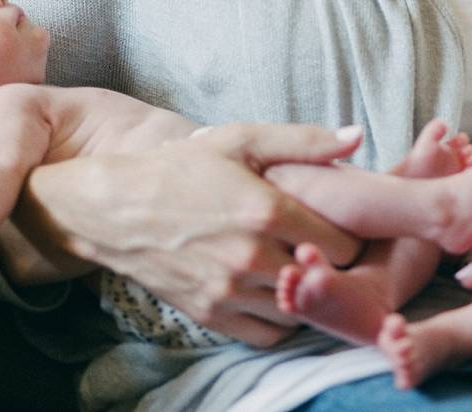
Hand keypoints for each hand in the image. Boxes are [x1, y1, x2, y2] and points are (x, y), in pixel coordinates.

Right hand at [15, 121, 362, 346]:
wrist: (115, 207)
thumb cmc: (181, 167)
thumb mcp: (241, 139)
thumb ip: (305, 141)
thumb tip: (357, 137)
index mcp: (266, 211)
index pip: (344, 243)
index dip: (348, 234)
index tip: (340, 225)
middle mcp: (251, 257)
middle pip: (324, 279)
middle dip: (328, 264)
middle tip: (321, 246)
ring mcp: (229, 291)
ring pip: (299, 310)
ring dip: (304, 292)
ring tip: (294, 266)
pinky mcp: (210, 314)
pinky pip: (268, 334)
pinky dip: (278, 317)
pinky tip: (271, 289)